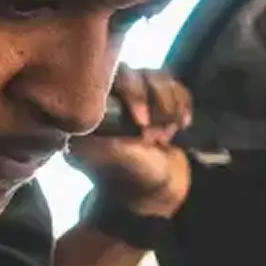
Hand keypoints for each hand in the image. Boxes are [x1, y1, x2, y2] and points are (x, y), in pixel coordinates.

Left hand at [65, 66, 192, 217]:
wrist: (157, 192)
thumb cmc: (129, 176)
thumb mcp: (108, 157)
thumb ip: (96, 134)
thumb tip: (83, 117)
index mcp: (92, 109)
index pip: (114, 75)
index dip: (135, 94)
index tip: (142, 124)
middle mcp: (110, 97)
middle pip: (141, 74)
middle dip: (157, 106)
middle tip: (155, 138)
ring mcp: (134, 97)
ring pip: (160, 78)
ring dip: (169, 109)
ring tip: (164, 138)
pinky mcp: (156, 100)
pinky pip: (176, 86)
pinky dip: (182, 105)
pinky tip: (181, 126)